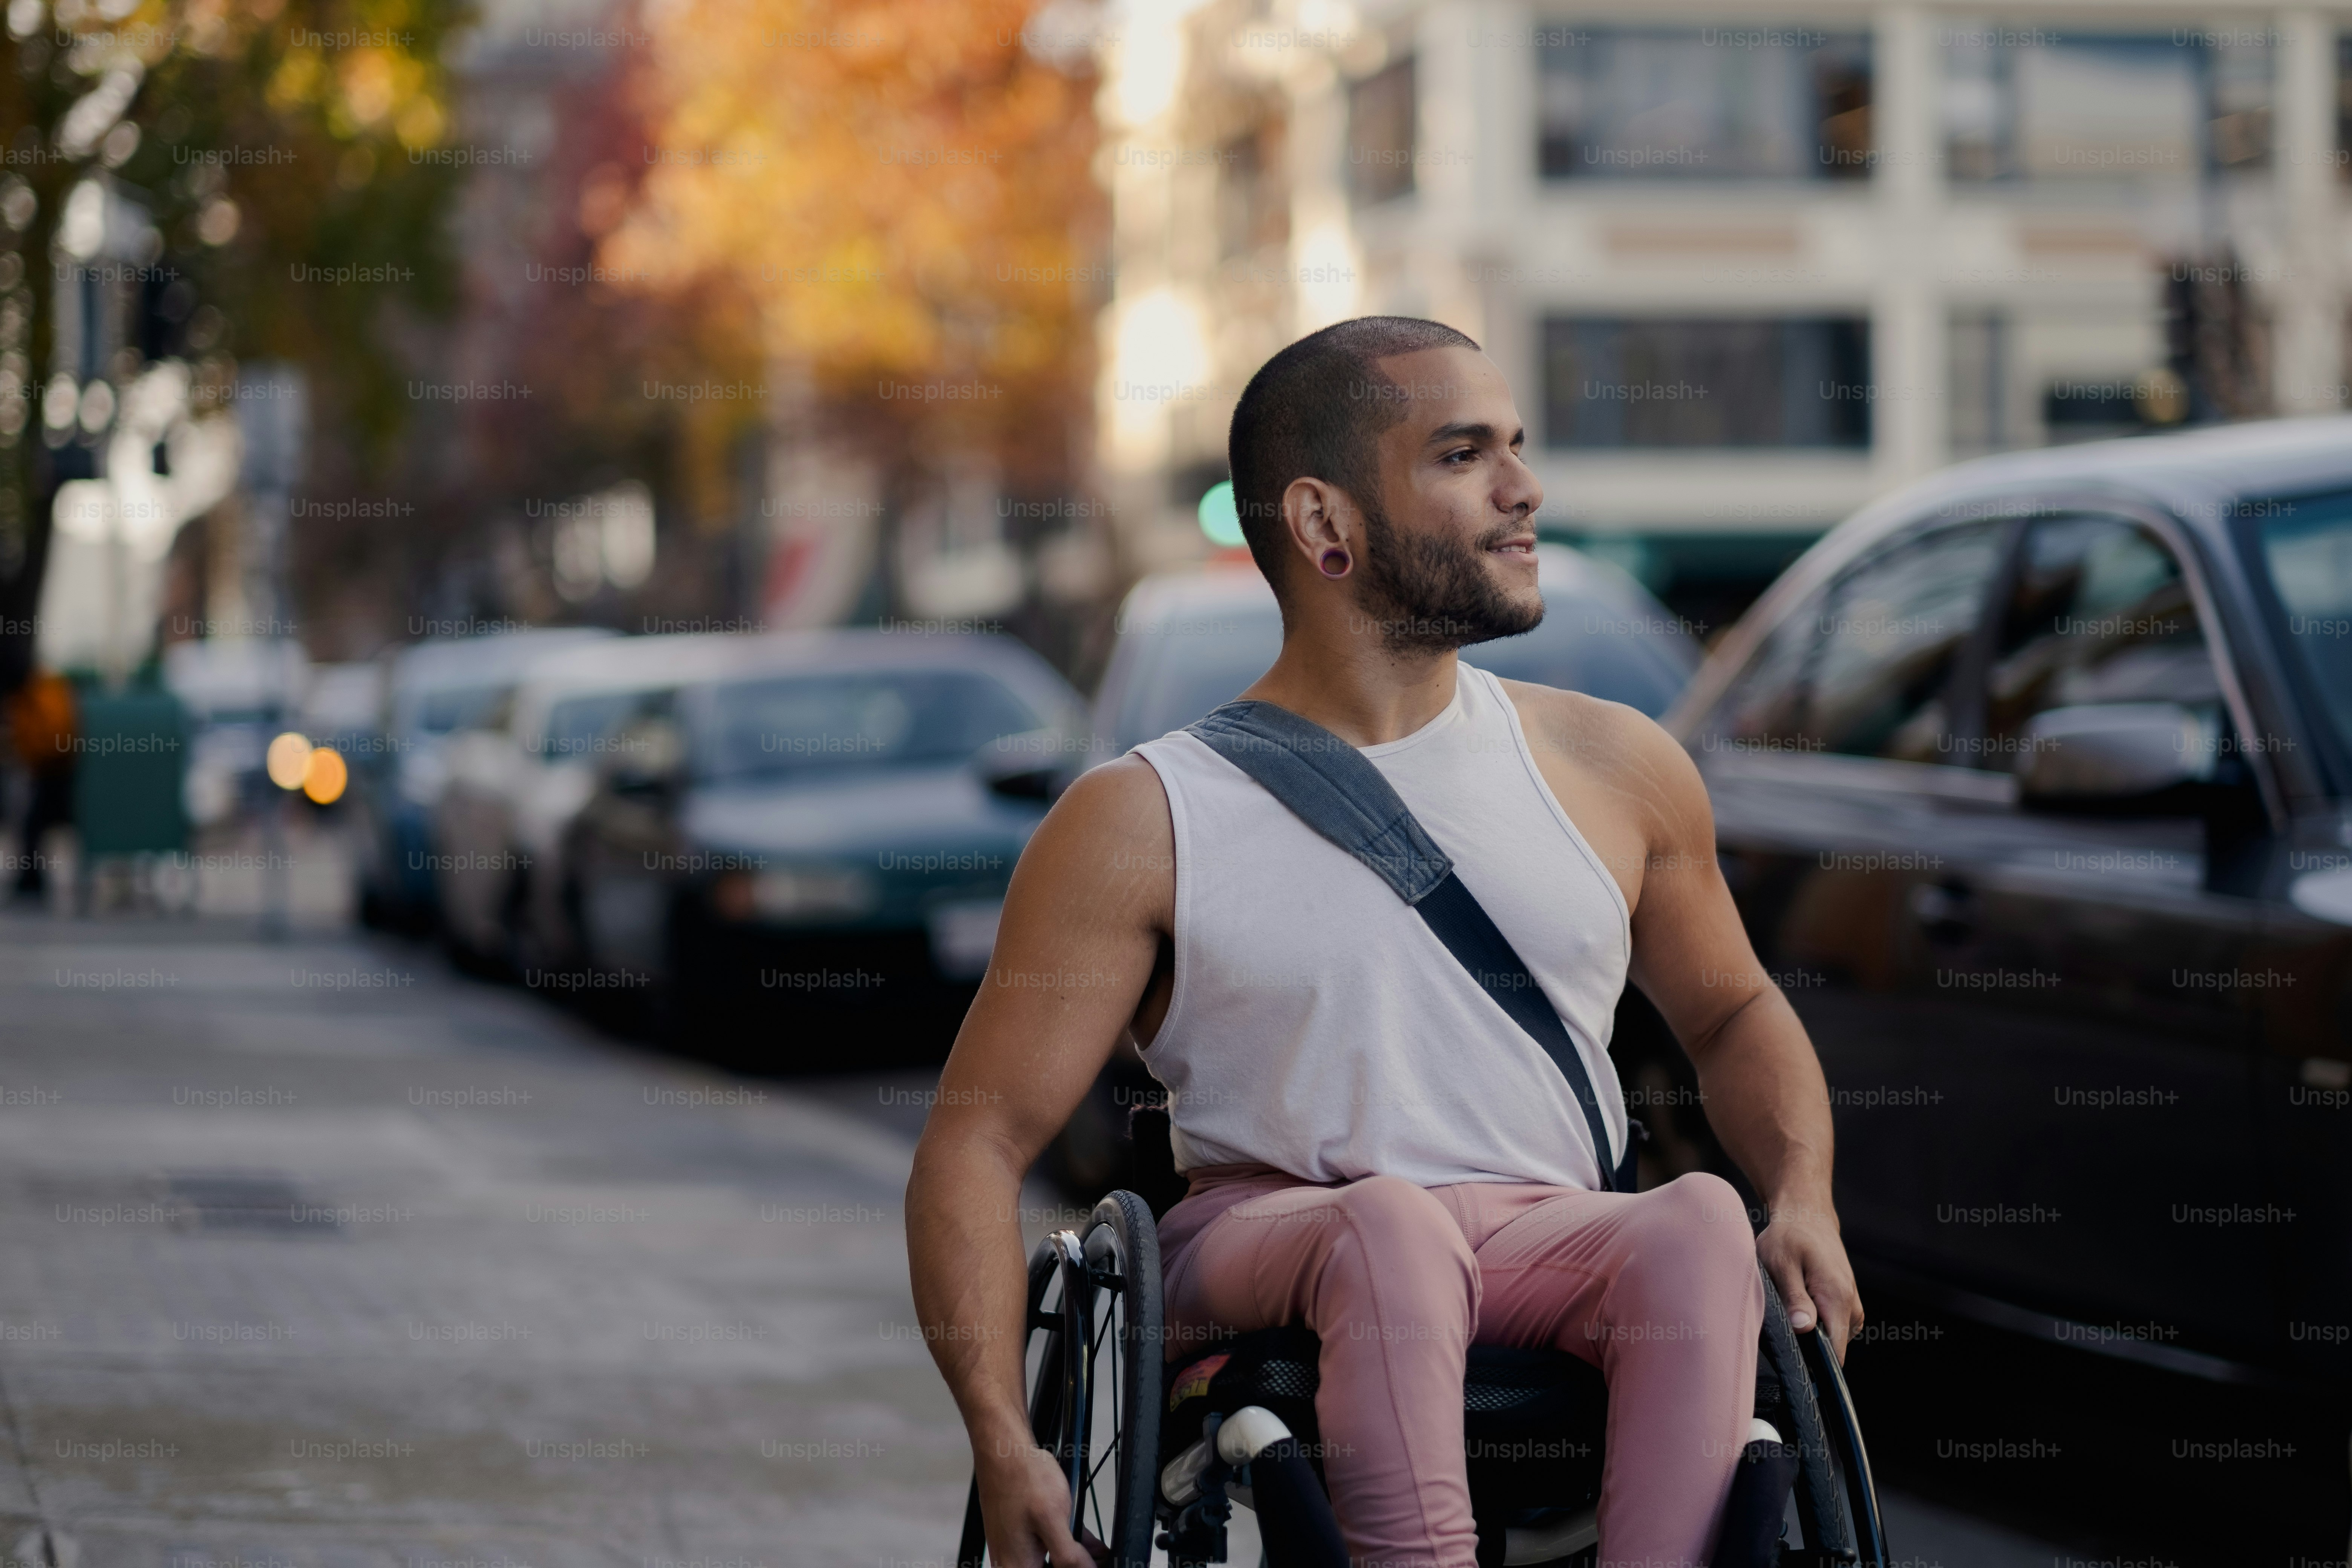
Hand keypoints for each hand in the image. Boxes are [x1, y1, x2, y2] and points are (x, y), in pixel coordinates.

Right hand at [975, 1436, 1099, 1567]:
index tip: (1095, 1564)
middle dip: (1078, 1565)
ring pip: (1050, 1562)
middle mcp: (1010, 1563)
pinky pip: (1046, 1549)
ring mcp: (1013, 1549)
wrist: (1004, 1452)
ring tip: (1097, 1552)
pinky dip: (1066, 1546)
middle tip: (1100, 1559)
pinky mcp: (1018, 1536)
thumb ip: (1068, 1555)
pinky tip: (1086, 1542)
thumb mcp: (1053, 1519)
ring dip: (1074, 1558)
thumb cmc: (1021, 1478)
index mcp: (1018, 1566)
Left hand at [1755, 1196, 1862, 1362]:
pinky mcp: (1847, 1304)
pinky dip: (1816, 1323)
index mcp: (1837, 1298)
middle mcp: (1851, 1306)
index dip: (1815, 1367)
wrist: (1807, 1216)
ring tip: (1790, 1307)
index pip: (1835, 1353)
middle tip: (1783, 1325)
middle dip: (1807, 1347)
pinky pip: (1833, 1327)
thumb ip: (1794, 1298)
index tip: (1794, 1367)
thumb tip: (1804, 1329)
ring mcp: (1852, 1306)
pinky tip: (1800, 1305)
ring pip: (1832, 1338)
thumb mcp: (1781, 1264)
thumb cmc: (1789, 1237)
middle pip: (1832, 1348)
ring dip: (1810, 1332)